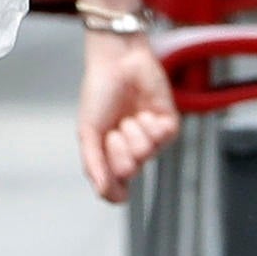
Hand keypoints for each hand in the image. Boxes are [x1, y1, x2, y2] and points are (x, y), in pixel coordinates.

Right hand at [78, 30, 178, 205]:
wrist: (118, 63)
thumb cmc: (100, 93)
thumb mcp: (87, 131)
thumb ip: (93, 164)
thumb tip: (103, 191)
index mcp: (111, 156)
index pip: (116, 189)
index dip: (110, 181)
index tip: (104, 163)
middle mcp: (132, 151)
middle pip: (130, 172)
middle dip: (118, 150)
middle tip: (114, 130)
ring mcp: (152, 139)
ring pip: (147, 153)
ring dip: (133, 132)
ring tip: (129, 115)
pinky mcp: (168, 126)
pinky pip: (163, 137)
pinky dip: (151, 124)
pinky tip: (145, 111)